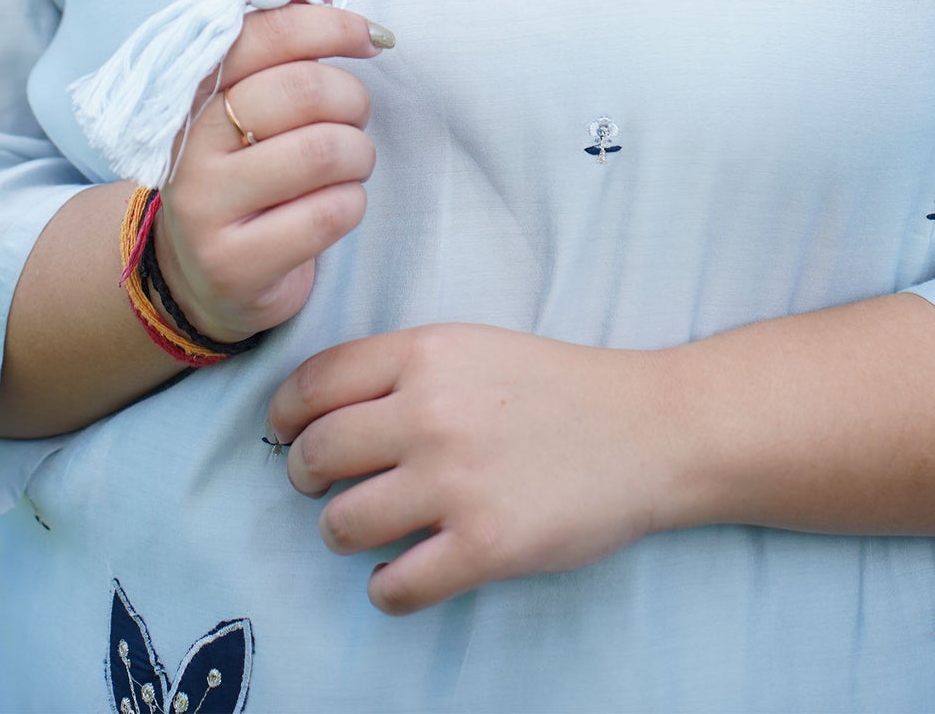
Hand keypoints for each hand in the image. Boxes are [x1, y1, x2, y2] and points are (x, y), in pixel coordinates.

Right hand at [152, 0, 385, 345]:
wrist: (204, 275)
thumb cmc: (247, 164)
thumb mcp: (259, 90)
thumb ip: (287, 21)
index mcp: (193, 89)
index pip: (261, 33)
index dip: (328, 24)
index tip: (370, 37)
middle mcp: (189, 145)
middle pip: (301, 91)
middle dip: (351, 99)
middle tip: (353, 116)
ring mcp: (205, 209)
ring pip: (323, 151)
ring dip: (358, 154)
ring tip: (347, 162)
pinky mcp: (235, 265)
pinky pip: (329, 214)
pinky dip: (351, 203)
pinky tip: (333, 205)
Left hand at [266, 322, 676, 614]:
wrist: (647, 430)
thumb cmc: (557, 388)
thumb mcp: (474, 347)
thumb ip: (403, 371)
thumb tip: (322, 410)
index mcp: (426, 354)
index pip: (315, 382)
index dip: (287, 414)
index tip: (287, 434)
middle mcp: (430, 413)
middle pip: (317, 455)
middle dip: (307, 477)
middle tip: (324, 487)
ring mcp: (455, 483)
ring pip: (342, 525)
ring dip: (344, 533)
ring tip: (371, 530)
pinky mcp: (483, 546)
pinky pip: (394, 587)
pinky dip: (387, 587)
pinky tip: (405, 571)